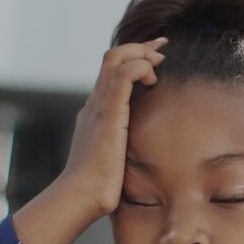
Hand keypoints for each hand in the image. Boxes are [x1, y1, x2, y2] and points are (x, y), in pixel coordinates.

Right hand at [62, 37, 167, 216]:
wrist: (80, 196)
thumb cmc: (98, 187)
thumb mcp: (115, 160)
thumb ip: (124, 148)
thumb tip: (140, 156)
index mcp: (96, 112)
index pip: (112, 73)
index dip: (134, 58)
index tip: (156, 56)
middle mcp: (95, 103)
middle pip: (112, 57)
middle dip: (140, 47)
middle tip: (163, 46)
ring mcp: (98, 106)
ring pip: (116, 58)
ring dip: (141, 53)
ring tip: (160, 62)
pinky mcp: (107, 113)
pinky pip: (123, 75)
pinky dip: (140, 68)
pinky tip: (152, 79)